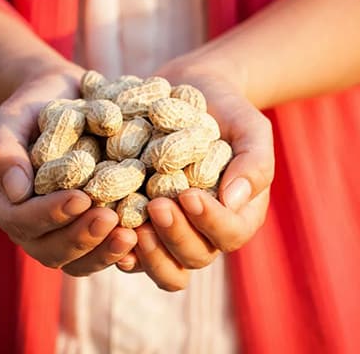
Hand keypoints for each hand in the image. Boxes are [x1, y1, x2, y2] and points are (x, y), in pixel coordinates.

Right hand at [0, 69, 136, 275]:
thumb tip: (16, 191)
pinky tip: (141, 238)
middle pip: (48, 250)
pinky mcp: (84, 231)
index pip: (21, 220)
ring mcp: (56, 234)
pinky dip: (118, 250)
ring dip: (103, 251)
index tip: (81, 197)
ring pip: (75, 261)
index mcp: (0, 203)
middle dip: (81, 237)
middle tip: (111, 219)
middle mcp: (25, 227)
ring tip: (131, 235)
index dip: (50, 213)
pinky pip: (98, 252)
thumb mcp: (13, 118)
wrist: (63, 102)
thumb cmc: (34, 106)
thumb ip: (5, 152)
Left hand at [117, 61, 273, 290]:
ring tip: (130, 226)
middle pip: (195, 257)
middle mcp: (204, 232)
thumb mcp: (248, 126)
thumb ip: (253, 161)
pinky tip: (106, 232)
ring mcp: (170, 234)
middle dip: (176, 236)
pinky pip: (131, 254)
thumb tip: (234, 200)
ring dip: (148, 254)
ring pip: (165, 268)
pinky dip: (119, 249)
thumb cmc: (223, 111)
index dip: (211, 222)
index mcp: (237, 214)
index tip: (189, 195)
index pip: (230, 233)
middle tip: (156, 205)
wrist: (185, 92)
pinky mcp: (140, 227)